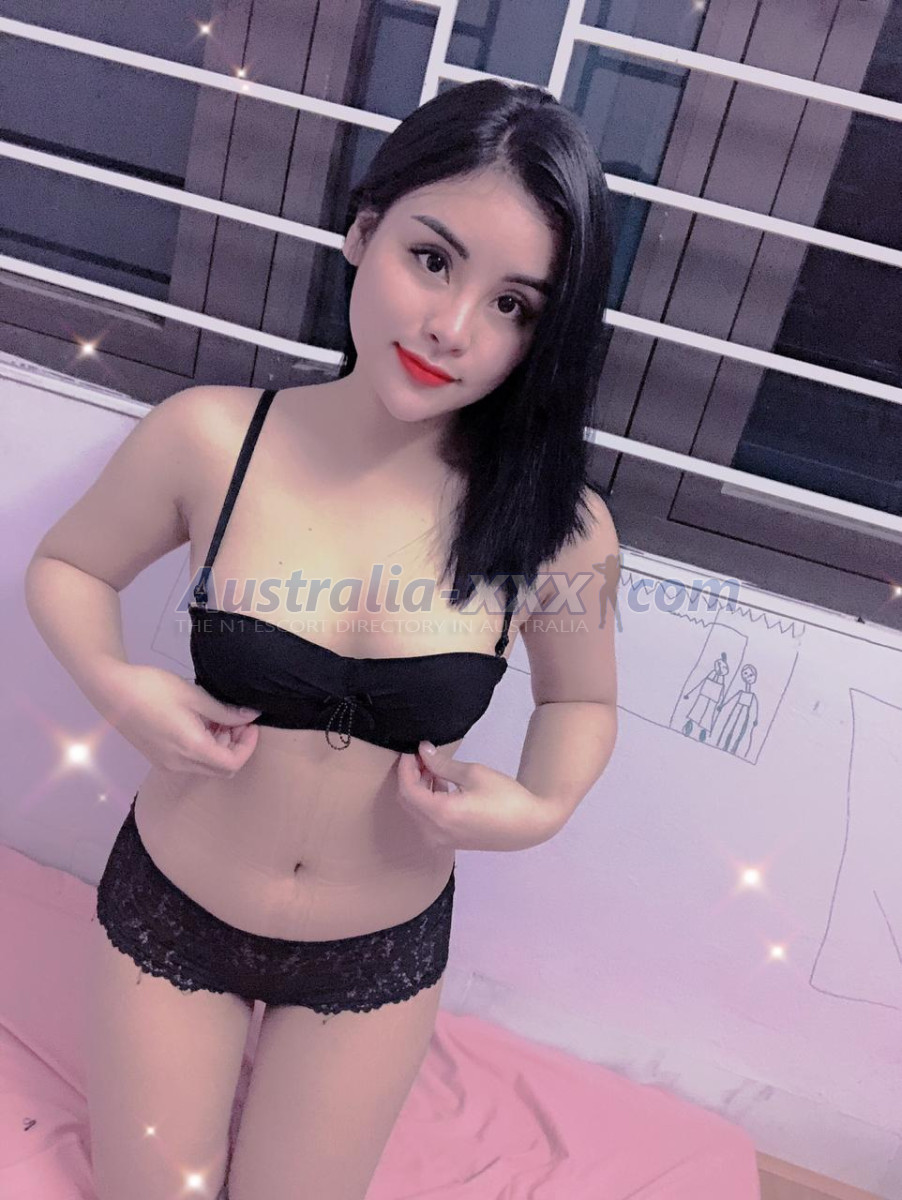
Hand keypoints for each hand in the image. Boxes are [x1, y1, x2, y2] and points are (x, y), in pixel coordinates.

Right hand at [103, 664, 262, 777]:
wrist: (112, 691)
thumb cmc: (153, 689)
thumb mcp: (195, 696)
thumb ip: (225, 712)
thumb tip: (251, 716)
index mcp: (191, 749)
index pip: (232, 763)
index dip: (248, 746)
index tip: (250, 725)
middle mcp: (179, 764)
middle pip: (221, 769)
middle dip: (236, 747)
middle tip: (237, 720)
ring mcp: (166, 764)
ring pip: (206, 766)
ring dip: (219, 747)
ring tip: (217, 717)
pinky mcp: (158, 758)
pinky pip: (190, 762)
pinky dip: (203, 748)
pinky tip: (199, 723)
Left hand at [395, 741, 554, 851]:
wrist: (530, 826)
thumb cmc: (505, 797)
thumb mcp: (473, 773)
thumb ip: (442, 763)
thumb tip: (422, 750)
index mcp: (440, 814)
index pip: (407, 789)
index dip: (406, 767)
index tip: (412, 749)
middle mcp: (434, 832)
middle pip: (407, 801)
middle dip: (410, 777)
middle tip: (421, 756)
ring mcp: (441, 841)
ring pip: (416, 811)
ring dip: (419, 788)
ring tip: (432, 767)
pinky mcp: (449, 842)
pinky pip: (427, 820)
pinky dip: (427, 801)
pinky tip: (440, 784)